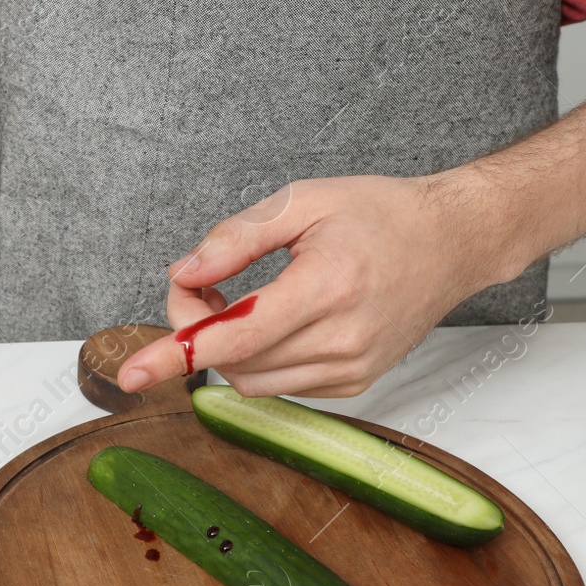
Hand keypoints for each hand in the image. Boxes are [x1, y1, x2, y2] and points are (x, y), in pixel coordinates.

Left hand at [116, 174, 514, 398]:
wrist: (454, 242)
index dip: (176, 353)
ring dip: (224, 348)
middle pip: (234, 362)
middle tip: (201, 283)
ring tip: (237, 298)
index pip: (236, 335)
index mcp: (328, 286)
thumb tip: (184, 272)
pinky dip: (258, 358)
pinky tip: (270, 320)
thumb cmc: (381, 213)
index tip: (130, 372)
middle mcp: (343, 338)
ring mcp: (353, 368)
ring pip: (252, 381)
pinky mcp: (355, 383)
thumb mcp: (303, 201)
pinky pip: (280, 385)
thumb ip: (237, 237)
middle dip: (197, 330)